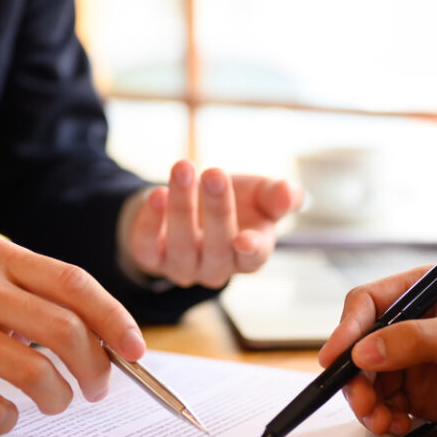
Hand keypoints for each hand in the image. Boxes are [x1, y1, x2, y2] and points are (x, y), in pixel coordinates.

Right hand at [0, 239, 145, 434]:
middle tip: (96, 388)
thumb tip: (111, 342)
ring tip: (55, 401)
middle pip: (65, 330)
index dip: (114, 319)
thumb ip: (43, 299)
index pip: (75, 284)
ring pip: (35, 373)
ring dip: (58, 398)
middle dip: (94, 367)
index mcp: (2, 260)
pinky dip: (9, 420)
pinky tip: (6, 415)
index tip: (135, 350)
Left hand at [126, 159, 300, 288]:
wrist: (191, 201)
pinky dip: (150, 223)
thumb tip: (289, 193)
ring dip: (182, 206)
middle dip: (216, 210)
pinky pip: (147, 248)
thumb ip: (279, 195)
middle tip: (215, 173)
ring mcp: (183, 267)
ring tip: (183, 168)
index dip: (250, 251)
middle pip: (217, 248)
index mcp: (249, 255)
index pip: (254, 259)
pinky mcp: (151, 258)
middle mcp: (216, 268)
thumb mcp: (261, 194)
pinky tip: (156, 194)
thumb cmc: (236, 201)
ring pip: (181, 246)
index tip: (245, 238)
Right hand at [320, 267, 436, 436]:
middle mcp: (413, 324)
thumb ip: (414, 341)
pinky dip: (383, 418)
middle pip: (361, 346)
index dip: (346, 329)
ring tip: (381, 421)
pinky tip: (396, 427)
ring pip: (369, 380)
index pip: (368, 303)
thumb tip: (362, 353)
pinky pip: (387, 405)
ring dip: (367, 402)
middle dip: (355, 376)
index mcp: (424, 293)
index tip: (335, 359)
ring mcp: (416, 361)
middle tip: (363, 402)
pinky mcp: (423, 395)